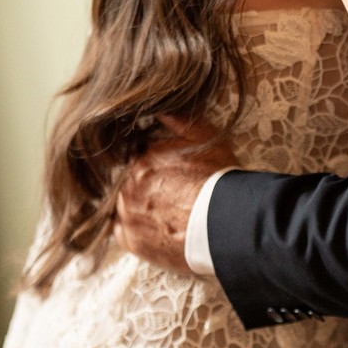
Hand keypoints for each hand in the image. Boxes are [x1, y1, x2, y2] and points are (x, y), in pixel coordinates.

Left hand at [113, 126, 235, 273]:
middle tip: (170, 194)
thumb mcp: (203, 136)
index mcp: (140, 159)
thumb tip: (157, 106)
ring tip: (164, 212)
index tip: (169, 172)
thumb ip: (177, 118)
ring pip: (124, 206)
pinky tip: (154, 227)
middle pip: (129, 182)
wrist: (225, 223)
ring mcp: (126, 214)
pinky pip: (122, 232)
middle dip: (145, 186)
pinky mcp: (130, 241)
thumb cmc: (218, 179)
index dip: (154, 163)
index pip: (138, 157)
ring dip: (138, 206)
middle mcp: (126, 185)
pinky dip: (134, 228)